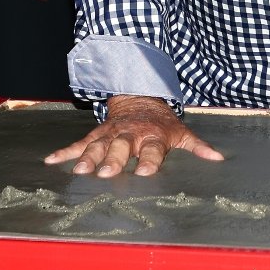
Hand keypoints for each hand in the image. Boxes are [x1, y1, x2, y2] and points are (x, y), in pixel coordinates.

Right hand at [43, 95, 223, 176]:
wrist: (140, 97)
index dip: (149, 160)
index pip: (152, 150)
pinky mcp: (97, 134)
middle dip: (114, 160)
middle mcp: (130, 135)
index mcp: (153, 137)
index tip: (145, 172)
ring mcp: (111, 134)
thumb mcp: (182, 132)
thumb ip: (198, 147)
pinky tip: (50, 161)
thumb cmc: (162, 123)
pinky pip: (79, 143)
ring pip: (98, 146)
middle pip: (122, 148)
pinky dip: (65, 152)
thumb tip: (219, 159)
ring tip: (80, 170)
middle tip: (108, 173)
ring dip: (88, 158)